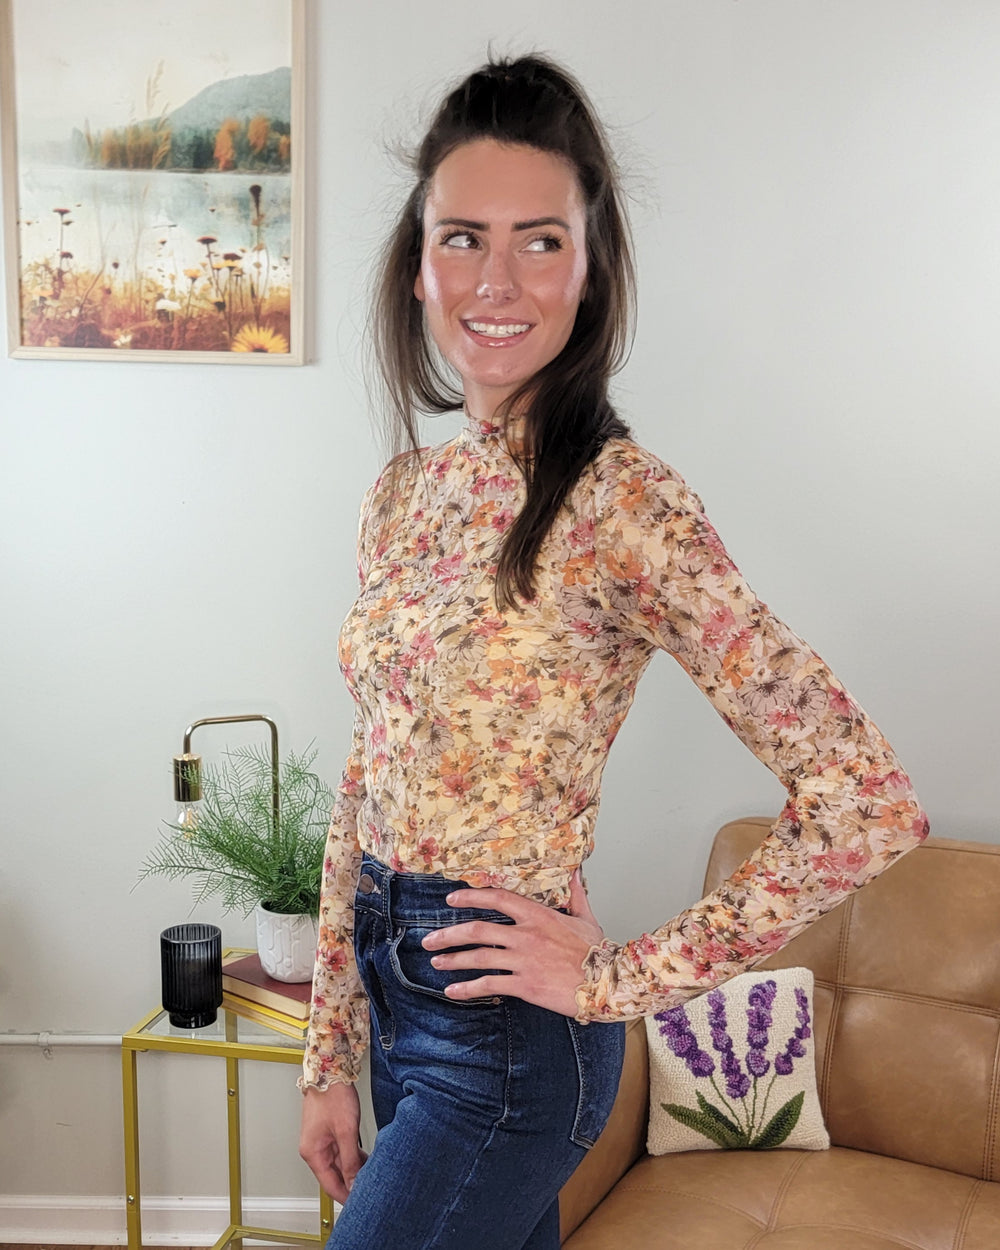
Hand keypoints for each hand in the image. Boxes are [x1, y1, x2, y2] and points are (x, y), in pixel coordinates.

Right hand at [299, 1081, 367, 1202]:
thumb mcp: (346, 1131)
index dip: (346, 1196)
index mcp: (313, 1153)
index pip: (330, 1185)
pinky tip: (364, 1158)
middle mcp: (313, 1149)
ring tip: (370, 1173)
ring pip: (338, 1163)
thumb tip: (353, 1183)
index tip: (360, 1204)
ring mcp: (320, 1140)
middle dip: (351, 1182)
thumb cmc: (333, 1095)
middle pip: (333, 1175)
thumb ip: (350, 1160)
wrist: (330, 1069)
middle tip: (369, 1188)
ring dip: (352, 1169)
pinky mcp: (327, 1132)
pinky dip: (351, 1157)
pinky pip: (339, 1151)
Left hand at [420, 869, 603, 1015]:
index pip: (497, 898)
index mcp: (538, 915)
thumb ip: (575, 893)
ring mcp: (523, 961)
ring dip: (453, 960)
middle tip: (429, 939)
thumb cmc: (597, 953)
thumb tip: (575, 869)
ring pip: (479, 957)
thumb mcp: (586, 917)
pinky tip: (453, 991)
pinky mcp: (524, 985)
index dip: (471, 897)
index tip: (452, 899)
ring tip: (436, 961)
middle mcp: (525, 935)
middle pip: (478, 930)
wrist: (606, 984)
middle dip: (449, 934)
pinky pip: (489, 985)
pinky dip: (468, 989)